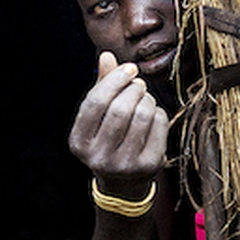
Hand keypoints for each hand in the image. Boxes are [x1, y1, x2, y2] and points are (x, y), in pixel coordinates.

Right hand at [68, 52, 168, 184]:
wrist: (123, 184)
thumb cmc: (108, 140)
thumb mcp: (98, 117)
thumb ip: (101, 86)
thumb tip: (106, 56)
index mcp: (79, 142)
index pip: (96, 102)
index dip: (115, 80)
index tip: (129, 69)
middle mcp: (99, 157)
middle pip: (121, 108)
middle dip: (134, 89)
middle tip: (139, 85)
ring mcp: (125, 164)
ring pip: (143, 115)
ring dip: (148, 99)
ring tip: (145, 99)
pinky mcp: (148, 166)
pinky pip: (159, 125)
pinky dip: (159, 113)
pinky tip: (152, 117)